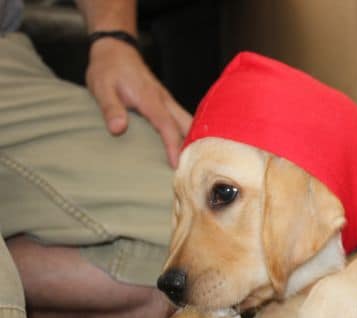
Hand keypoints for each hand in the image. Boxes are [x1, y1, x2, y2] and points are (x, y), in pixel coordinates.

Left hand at [86, 38, 191, 167]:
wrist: (115, 50)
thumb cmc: (107, 69)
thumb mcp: (102, 87)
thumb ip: (110, 108)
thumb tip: (118, 129)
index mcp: (150, 99)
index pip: (167, 125)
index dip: (173, 146)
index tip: (176, 165)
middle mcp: (164, 100)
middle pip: (187, 124)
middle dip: (193, 145)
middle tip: (193, 168)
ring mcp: (166, 101)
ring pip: (188, 122)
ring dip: (192, 139)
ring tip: (193, 162)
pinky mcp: (165, 103)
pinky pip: (181, 120)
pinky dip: (187, 133)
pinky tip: (185, 147)